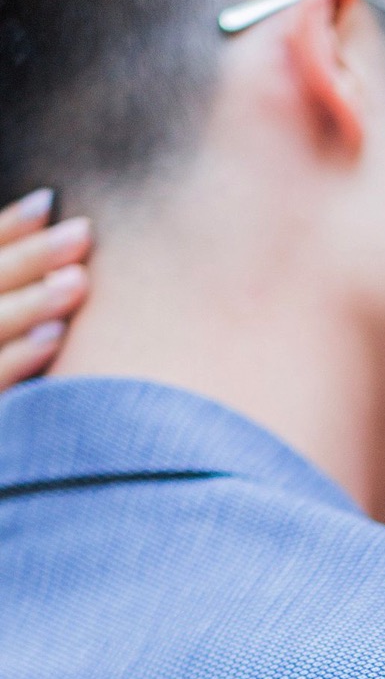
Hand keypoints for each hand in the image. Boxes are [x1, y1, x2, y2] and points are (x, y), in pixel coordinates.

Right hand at [0, 192, 91, 391]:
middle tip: (83, 233)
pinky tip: (56, 338)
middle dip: (30, 257)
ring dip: (31, 302)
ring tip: (78, 281)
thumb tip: (66, 247)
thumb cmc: (23, 394)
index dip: (8, 229)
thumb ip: (22, 297)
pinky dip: (20, 357)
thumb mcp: (20, 336)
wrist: (11, 477)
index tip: (49, 201)